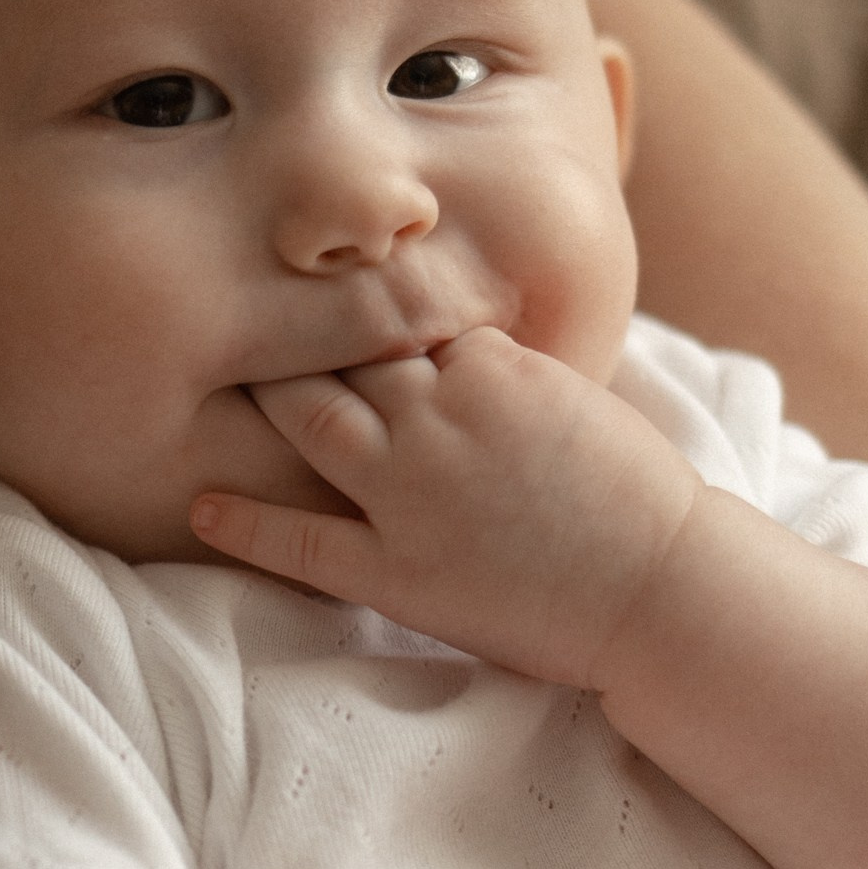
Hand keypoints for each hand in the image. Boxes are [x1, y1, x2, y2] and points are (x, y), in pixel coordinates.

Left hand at [189, 326, 700, 685]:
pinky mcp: (396, 569)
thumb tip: (466, 344)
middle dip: (292, 325)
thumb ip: (510, 368)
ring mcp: (410, 492)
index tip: (320, 278)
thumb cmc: (640, 498)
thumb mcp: (576, 398)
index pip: (403, 311)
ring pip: (311, 418)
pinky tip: (202, 507)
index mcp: (489, 366)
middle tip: (236, 304)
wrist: (665, 590)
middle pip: (341, 349)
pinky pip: (301, 540)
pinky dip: (246, 523)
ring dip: (263, 393)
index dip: (362, 301)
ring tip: (207, 376)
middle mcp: (438, 415)